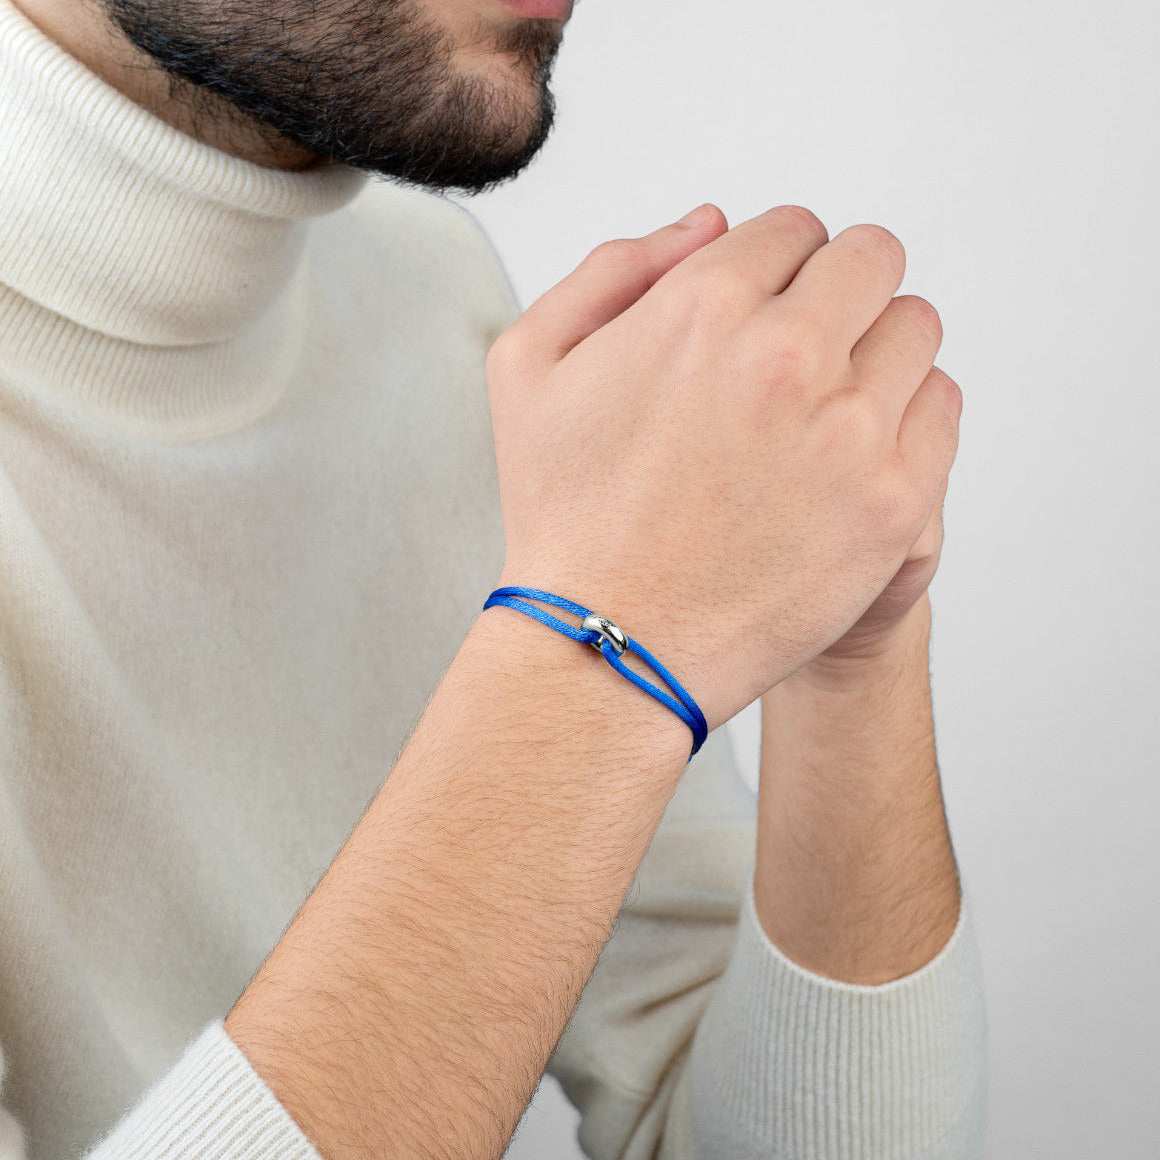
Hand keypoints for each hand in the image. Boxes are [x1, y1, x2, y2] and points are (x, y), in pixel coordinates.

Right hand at [486, 204, 960, 729]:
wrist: (610, 644)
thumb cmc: (566, 518)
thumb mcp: (528, 366)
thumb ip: (612, 270)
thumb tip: (707, 225)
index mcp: (704, 306)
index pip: (793, 230)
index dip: (774, 269)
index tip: (763, 314)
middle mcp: (788, 355)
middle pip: (870, 260)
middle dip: (836, 292)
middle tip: (804, 352)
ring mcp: (850, 430)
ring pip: (916, 328)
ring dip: (876, 351)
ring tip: (823, 409)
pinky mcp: (892, 502)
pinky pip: (942, 407)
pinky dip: (906, 417)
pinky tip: (850, 454)